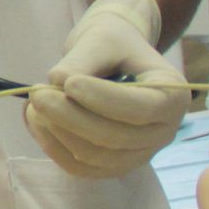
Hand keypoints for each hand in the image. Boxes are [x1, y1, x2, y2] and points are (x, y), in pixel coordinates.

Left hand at [26, 0, 188, 176]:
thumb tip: (57, 83)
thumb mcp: (101, 38)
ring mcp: (141, 153)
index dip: (103, 100)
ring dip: (59, 133)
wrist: (115, 57)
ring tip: (35, 103)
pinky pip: (83, 169)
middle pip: (116, 138)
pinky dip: (55, 148)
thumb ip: (81, 60)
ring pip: (96, 157)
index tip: (68, 83)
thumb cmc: (114, 43)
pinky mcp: (115, 165)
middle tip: (37, 93)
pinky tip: (38, 122)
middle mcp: (164, 131)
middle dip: (71, 117)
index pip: (141, 108)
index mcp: (173, 95)